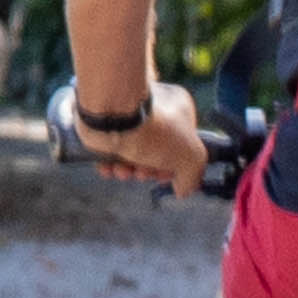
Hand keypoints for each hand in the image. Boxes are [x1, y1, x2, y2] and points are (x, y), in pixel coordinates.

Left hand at [81, 80, 211, 193]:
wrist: (112, 117)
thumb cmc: (156, 132)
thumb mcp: (190, 158)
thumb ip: (192, 176)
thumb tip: (183, 189)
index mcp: (179, 108)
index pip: (183, 143)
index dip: (177, 166)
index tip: (167, 176)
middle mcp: (154, 109)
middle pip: (156, 152)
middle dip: (149, 171)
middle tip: (142, 174)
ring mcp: (127, 116)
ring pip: (132, 154)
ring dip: (128, 171)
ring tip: (123, 171)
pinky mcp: (105, 124)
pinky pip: (110, 150)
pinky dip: (110, 164)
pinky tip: (110, 168)